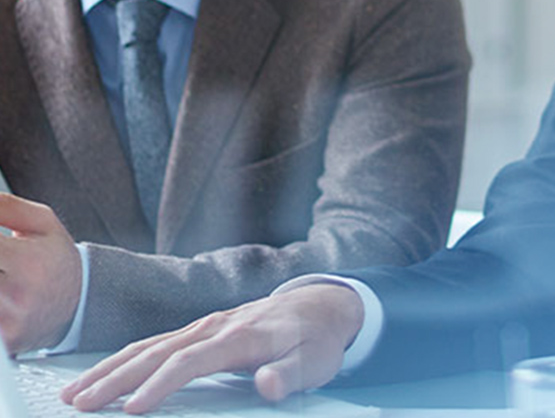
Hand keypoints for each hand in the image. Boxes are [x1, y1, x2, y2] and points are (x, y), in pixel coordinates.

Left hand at [0, 194, 80, 352]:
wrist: (81, 304)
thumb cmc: (57, 260)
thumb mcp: (43, 224)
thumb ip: (6, 207)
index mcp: (27, 261)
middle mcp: (18, 294)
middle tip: (3, 261)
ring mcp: (9, 322)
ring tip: (4, 274)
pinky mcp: (5, 342)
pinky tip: (5, 293)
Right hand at [61, 283, 363, 413]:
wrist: (319, 305)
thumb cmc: (316, 340)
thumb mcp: (315, 361)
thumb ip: (291, 374)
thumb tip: (268, 384)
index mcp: (240, 336)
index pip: (191, 361)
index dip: (161, 384)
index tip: (133, 409)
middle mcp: (215, 326)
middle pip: (157, 351)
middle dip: (116, 378)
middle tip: (79, 403)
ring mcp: (204, 326)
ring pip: (149, 345)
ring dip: (111, 368)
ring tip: (75, 392)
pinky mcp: (200, 330)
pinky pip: (155, 343)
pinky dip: (125, 359)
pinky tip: (103, 376)